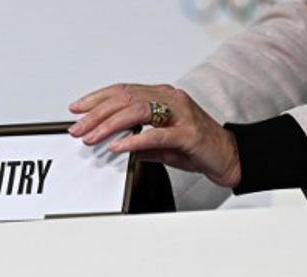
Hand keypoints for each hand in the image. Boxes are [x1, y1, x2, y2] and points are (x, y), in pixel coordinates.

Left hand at [69, 83, 241, 188]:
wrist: (229, 157)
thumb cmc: (197, 147)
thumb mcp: (160, 145)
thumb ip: (138, 143)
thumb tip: (113, 145)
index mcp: (163, 96)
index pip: (123, 91)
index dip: (97, 98)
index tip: (76, 109)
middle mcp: (170, 98)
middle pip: (125, 98)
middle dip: (96, 113)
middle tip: (78, 128)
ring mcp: (180, 113)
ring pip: (137, 110)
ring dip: (109, 124)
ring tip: (92, 137)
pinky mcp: (187, 133)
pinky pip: (155, 134)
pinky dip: (133, 140)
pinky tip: (117, 146)